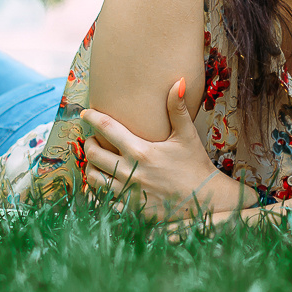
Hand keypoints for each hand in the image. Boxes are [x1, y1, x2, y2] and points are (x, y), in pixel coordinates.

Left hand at [81, 79, 238, 218]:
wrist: (206, 200)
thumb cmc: (195, 165)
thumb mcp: (187, 136)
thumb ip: (178, 109)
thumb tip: (179, 81)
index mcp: (142, 151)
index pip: (107, 129)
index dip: (92, 118)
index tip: (85, 113)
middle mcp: (131, 172)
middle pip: (93, 154)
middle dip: (89, 143)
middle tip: (94, 139)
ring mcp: (128, 193)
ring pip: (93, 178)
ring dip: (91, 167)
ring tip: (97, 160)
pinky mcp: (130, 210)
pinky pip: (103, 200)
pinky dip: (99, 190)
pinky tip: (105, 182)